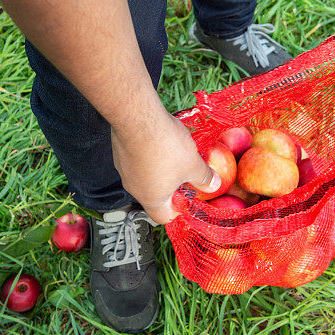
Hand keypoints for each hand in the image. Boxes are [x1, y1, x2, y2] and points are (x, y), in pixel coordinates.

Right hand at [111, 108, 219, 223]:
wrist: (138, 118)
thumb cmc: (167, 147)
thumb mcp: (193, 164)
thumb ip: (204, 178)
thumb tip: (214, 186)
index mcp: (152, 199)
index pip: (164, 217)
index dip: (179, 210)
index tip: (189, 196)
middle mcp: (135, 189)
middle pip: (155, 197)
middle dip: (172, 187)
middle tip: (186, 174)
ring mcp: (124, 171)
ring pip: (145, 177)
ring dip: (160, 169)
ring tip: (174, 153)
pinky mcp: (120, 153)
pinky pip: (137, 161)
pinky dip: (148, 156)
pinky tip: (159, 141)